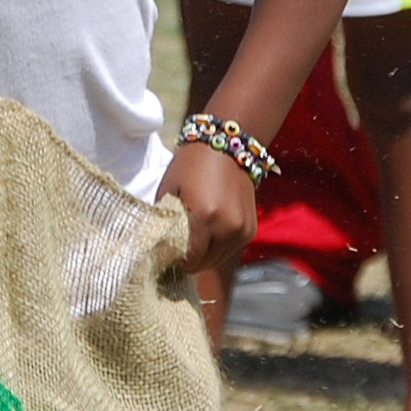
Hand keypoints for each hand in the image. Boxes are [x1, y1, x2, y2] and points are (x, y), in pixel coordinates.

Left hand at [163, 139, 258, 275]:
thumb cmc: (191, 165)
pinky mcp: (250, 231)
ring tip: (191, 241)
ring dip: (202, 256)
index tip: (164, 253)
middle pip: (202, 264)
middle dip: (187, 260)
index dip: (173, 259)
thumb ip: (165, 222)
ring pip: (215, 261)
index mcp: (205, 216)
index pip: (187, 259)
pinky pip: (228, 251)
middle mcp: (227, 228)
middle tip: (175, 248)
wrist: (228, 147)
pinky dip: (216, 248)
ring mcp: (242, 231)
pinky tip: (207, 234)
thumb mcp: (170, 190)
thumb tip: (160, 249)